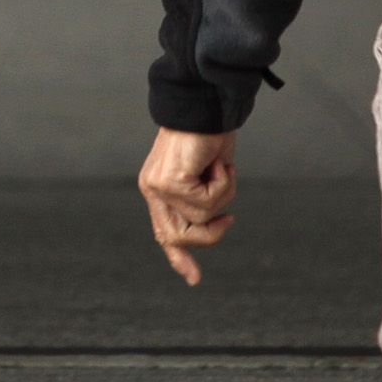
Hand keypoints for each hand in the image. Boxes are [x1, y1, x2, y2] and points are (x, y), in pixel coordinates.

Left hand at [140, 127, 236, 285]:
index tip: (193, 280)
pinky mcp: (170, 182)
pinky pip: (207, 203)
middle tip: (228, 218)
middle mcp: (153, 188)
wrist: (207, 101)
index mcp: (158, 187)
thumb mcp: (208, 171)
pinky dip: (223, 184)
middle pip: (177, 237)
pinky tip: (218, 161)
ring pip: (199, 221)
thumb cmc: (211, 131)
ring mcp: (158, 186)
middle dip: (210, 234)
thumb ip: (203, 196)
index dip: (179, 258)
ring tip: (221, 168)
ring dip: (223, 196)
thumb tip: (216, 222)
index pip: (164, 232)